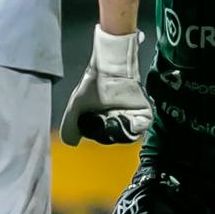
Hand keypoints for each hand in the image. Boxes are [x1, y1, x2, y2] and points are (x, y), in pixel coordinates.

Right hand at [59, 26, 152, 145]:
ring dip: (118, 129)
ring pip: (127, 136)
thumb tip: (72, 143)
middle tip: (102, 117)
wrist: (107, 70)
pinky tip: (123, 116)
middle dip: (106, 130)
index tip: (92, 122)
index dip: (96, 133)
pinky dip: (132, 126)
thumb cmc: (93, 85)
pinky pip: (140, 128)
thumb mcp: (75, 109)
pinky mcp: (143, 114)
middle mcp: (118, 123)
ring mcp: (132, 119)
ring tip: (112, 114)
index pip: (101, 139)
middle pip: (114, 139)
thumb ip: (70, 128)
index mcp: (103, 124)